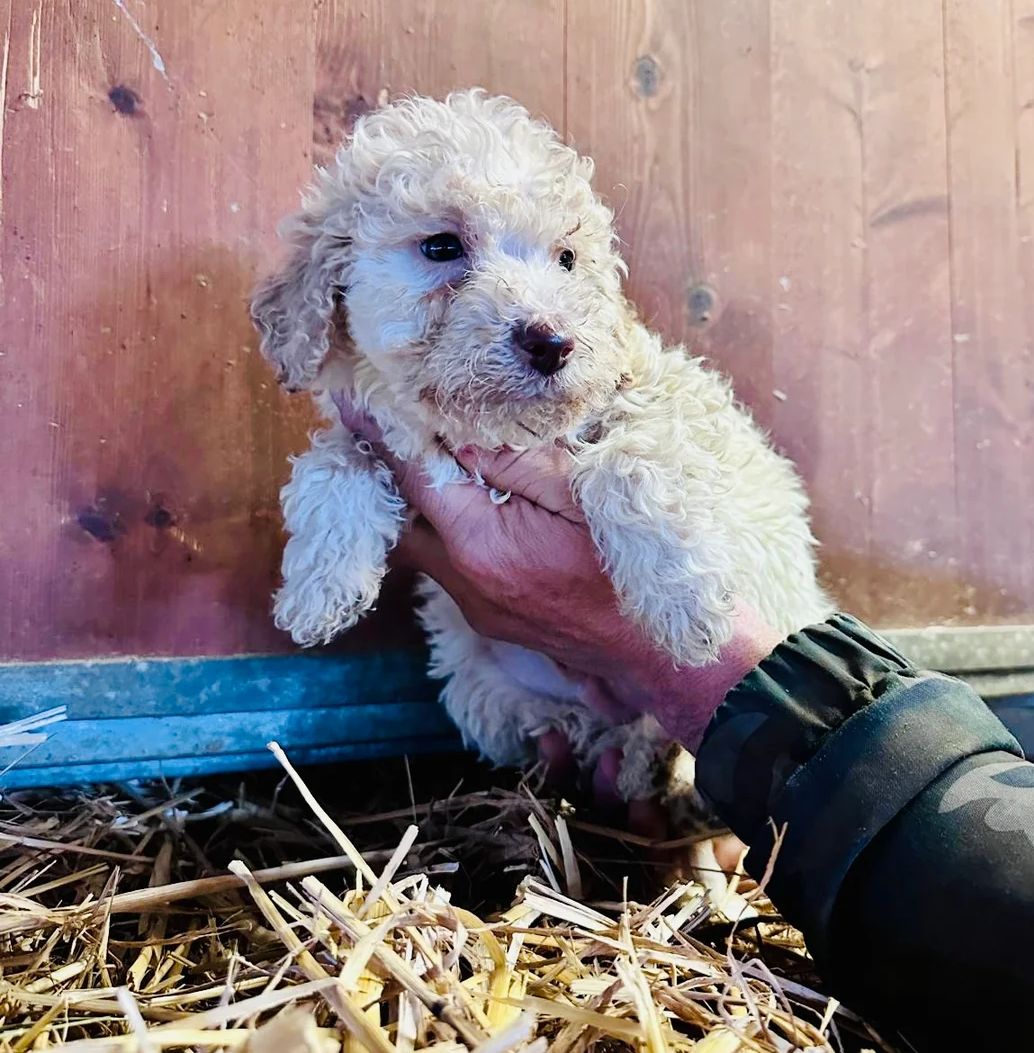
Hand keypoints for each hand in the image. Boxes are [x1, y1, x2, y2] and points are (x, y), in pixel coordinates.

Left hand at [335, 397, 780, 756]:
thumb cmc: (632, 569)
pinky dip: (450, 529)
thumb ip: (519, 462)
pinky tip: (475, 501)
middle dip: (390, 471)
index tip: (352, 399)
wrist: (662, 653)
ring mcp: (476, 606)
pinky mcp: (492, 619)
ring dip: (422, 502)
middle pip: (403, 516)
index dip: (382, 435)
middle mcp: (464, 581)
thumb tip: (463, 430)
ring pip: (424, 544)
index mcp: (481, 544)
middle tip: (383, 423)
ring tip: (427, 454)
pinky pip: (452, 565)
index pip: (413, 478)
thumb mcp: (583, 496)